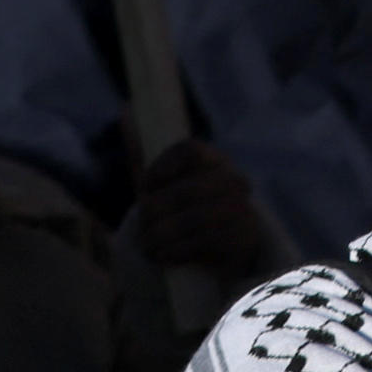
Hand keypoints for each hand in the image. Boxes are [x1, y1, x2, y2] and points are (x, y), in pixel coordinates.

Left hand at [129, 138, 272, 277]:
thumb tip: (126, 109)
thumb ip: (143, 152)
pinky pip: (205, 242)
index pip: (189, 150)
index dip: (160, 170)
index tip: (144, 190)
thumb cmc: (178, 216)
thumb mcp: (159, 187)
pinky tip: (165, 257)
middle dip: (156, 213)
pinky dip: (177, 251)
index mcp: (214, 161)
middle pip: (187, 189)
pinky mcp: (244, 239)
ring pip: (194, 218)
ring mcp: (243, 210)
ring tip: (151, 247)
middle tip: (143, 229)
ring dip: (163, 237)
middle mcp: (234, 181)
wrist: (207, 262)